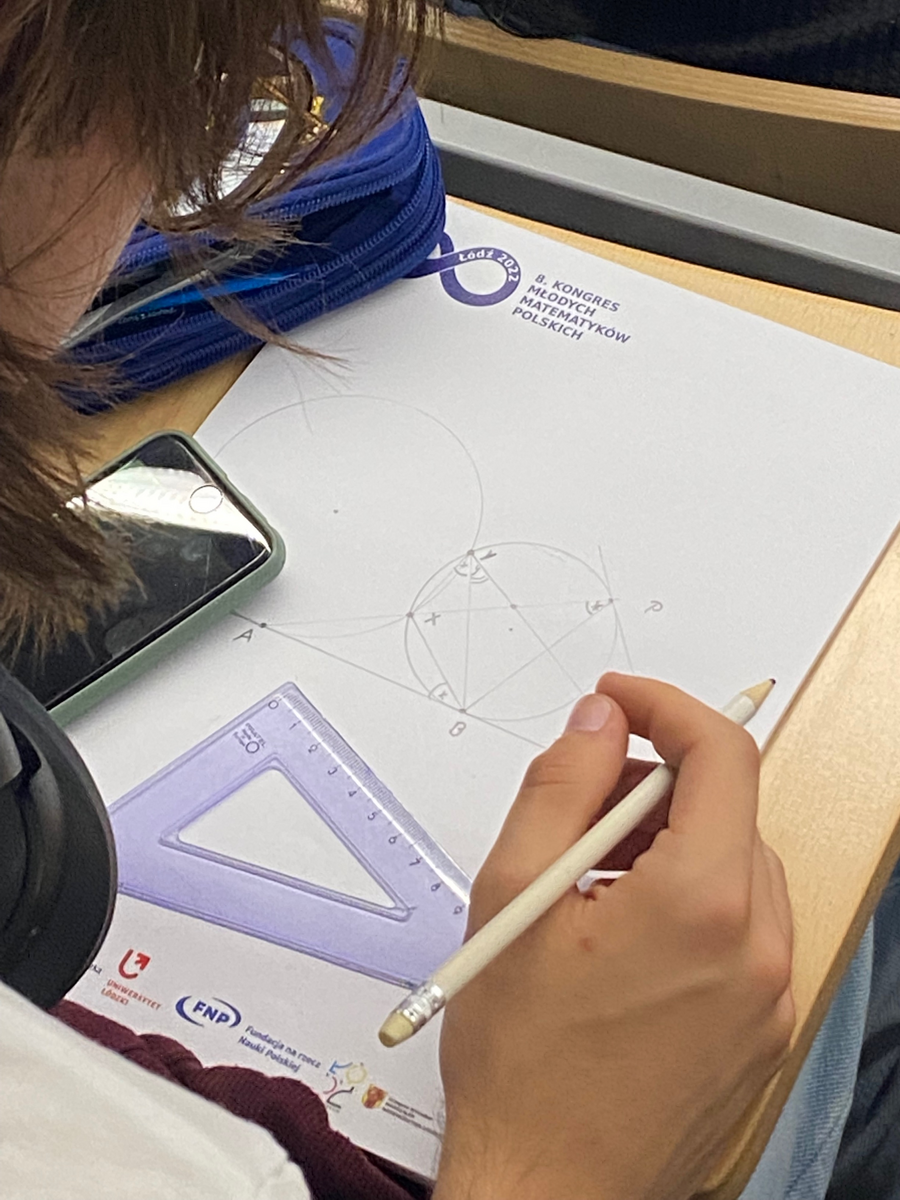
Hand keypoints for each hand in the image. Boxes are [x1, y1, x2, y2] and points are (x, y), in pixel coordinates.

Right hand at [435, 674, 793, 1199]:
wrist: (546, 1188)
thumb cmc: (524, 1066)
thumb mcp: (514, 896)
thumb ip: (560, 785)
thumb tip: (596, 724)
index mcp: (701, 905)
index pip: (720, 755)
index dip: (665, 708)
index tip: (620, 702)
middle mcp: (755, 948)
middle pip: (727, 810)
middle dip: (653, 785)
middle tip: (581, 811)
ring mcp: (768, 995)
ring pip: (735, 867)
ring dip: (668, 846)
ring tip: (588, 887)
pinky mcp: (762, 1029)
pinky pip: (740, 928)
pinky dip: (689, 903)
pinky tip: (620, 937)